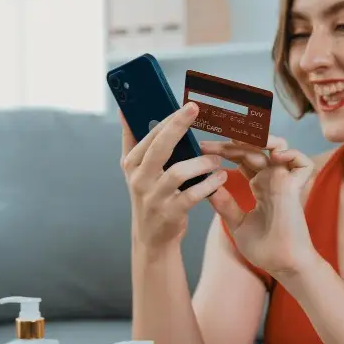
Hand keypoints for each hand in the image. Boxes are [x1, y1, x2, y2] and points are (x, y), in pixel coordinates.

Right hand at [120, 102, 227, 249]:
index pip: (149, 135)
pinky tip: (219, 178)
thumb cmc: (150, 196)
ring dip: (201, 162)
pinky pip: (192, 195)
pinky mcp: (170, 213)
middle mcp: (139, 179)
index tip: (188, 106)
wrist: (151, 237)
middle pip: (159, 148)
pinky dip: (208, 185)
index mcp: (132, 164)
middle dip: (178, 126)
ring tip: (216, 160)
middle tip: (196, 110)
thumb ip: (131, 141)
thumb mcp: (135, 171)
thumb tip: (123, 111)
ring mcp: (154, 197)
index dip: (169, 119)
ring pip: (178, 172)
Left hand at [201, 136, 318, 277]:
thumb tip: (207, 187)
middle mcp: (272, 179)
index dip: (225, 149)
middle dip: (232, 141)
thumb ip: (224, 204)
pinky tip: (272, 156)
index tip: (203, 147)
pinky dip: (291, 154)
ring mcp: (285, 182)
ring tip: (238, 140)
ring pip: (279, 147)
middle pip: (255, 149)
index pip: (243, 158)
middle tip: (210, 143)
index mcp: (260, 185)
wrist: (281, 266)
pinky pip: (302, 163)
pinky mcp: (295, 189)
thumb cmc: (264, 249)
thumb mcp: (236, 223)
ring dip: (261, 139)